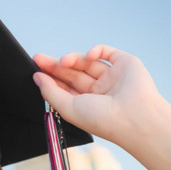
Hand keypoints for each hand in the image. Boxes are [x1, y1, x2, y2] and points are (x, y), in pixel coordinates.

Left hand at [34, 44, 170, 169]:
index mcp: (87, 105)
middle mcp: (99, 91)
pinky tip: (87, 56)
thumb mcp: (69, 108)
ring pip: (87, 62)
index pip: (65, 87)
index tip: (36, 71)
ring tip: (63, 61)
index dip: (51, 78)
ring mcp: (112, 77)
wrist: (134, 117)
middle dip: (56, 66)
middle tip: (38, 59)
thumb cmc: (102, 119)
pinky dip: (95, 50)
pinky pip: (106, 52)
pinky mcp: (125, 64)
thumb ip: (51, 92)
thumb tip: (37, 78)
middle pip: (73, 73)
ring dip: (73, 59)